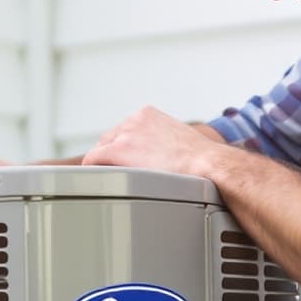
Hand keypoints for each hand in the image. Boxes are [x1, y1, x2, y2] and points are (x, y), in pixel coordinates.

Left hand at [79, 106, 226, 177]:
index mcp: (147, 115)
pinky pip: (93, 161)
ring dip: (106, 167)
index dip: (121, 153)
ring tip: (115, 184)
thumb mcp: (177, 142)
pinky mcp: (120, 149)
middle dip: (112, 160)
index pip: (122, 133)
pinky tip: (98, 185)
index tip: (124, 166)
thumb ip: (158, 145)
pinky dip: (93, 173)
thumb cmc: (200, 161)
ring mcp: (126, 133)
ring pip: (100, 152)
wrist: (208, 165)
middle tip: (121, 178)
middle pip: (108, 141)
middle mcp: (134, 119)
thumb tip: (154, 160)